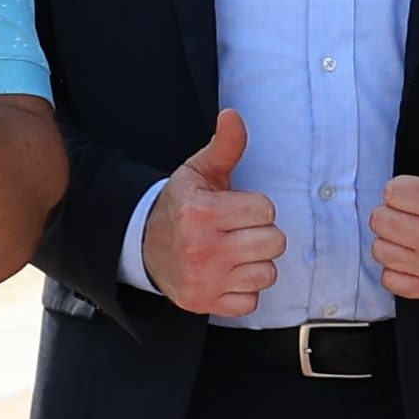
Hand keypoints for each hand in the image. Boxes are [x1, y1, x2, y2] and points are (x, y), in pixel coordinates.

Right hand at [141, 107, 282, 319]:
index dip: (257, 207)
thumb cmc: (182, 205)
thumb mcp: (199, 171)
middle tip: (238, 231)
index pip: (267, 210)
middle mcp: (201, 248)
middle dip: (261, 234)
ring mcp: (204, 279)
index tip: (236, 208)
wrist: (144, 246)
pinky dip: (244, 290)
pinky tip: (227, 274)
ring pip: (268, 273)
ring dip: (255, 263)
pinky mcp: (205, 303)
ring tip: (234, 252)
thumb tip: (233, 115)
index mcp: (200, 212)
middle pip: (274, 243)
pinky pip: (252, 301)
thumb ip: (225, 145)